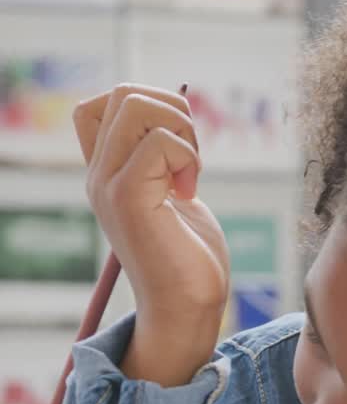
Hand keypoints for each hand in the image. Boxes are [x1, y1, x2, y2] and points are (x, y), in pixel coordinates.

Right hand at [74, 84, 228, 384]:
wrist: (186, 309)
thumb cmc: (189, 258)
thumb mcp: (174, 194)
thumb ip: (164, 159)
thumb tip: (177, 115)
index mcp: (107, 172)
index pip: (99, 104)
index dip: (147, 104)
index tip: (176, 146)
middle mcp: (99, 174)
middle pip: (123, 93)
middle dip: (174, 111)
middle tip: (191, 159)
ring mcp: (109, 184)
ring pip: (137, 104)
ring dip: (182, 130)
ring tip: (189, 175)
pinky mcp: (129, 197)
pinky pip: (160, 142)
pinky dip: (188, 157)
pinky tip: (189, 193)